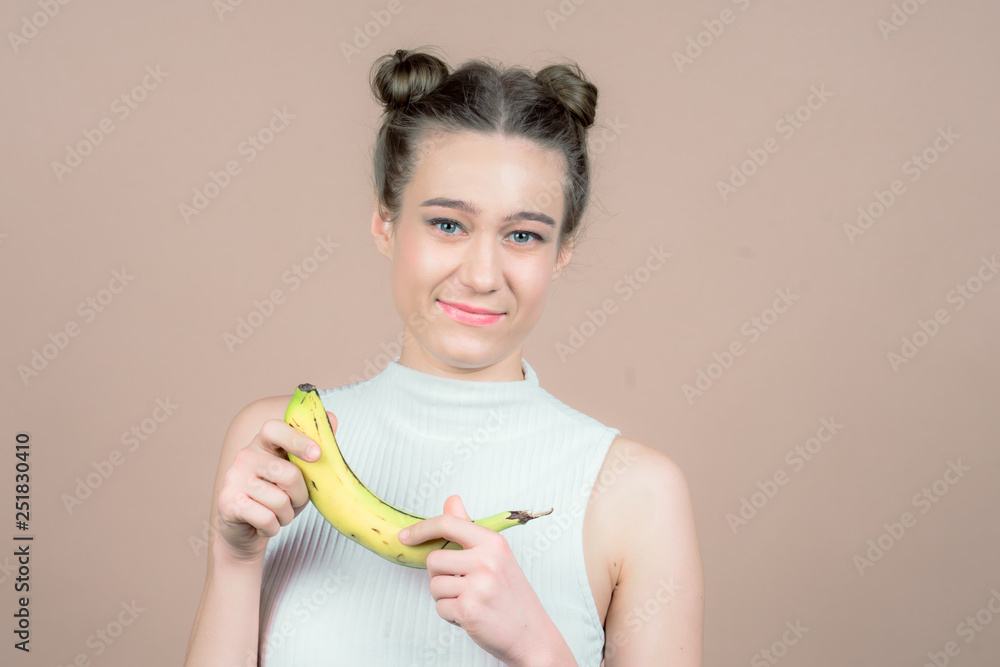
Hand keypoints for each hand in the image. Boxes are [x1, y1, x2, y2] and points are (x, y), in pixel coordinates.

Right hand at [215, 412, 335, 561]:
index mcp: (263, 444)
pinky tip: (265, 524)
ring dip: (287, 515)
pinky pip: (267, 518)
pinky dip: (274, 527)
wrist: (247, 529)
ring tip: (278, 514)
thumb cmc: (278, 495)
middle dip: (300, 495)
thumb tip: (332, 419)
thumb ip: (314, 450)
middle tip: (295, 501)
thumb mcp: (300, 473)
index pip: (274, 429)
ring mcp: (233, 478)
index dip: (297, 439)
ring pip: (279, 500)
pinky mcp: (228, 503)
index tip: (317, 454)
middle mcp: (245, 456)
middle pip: (287, 473)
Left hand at [399, 495, 572, 664]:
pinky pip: (440, 608)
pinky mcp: (469, 610)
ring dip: (445, 598)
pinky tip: (470, 615)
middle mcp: (486, 561)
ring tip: (469, 601)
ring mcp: (478, 586)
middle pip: (433, 559)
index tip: (406, 536)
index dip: (422, 528)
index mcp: (493, 542)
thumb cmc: (510, 595)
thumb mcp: (496, 556)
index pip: (448, 524)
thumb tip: (451, 501)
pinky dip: (450, 615)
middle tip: (461, 585)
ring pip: (434, 586)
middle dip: (439, 576)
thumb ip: (469, 528)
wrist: (532, 634)